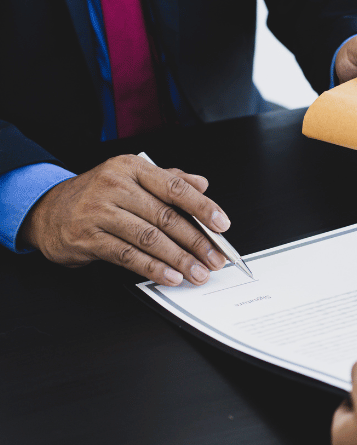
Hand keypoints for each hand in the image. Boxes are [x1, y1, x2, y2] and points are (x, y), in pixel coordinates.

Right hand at [20, 154, 230, 285]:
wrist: (48, 210)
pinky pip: (128, 256)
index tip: (221, 224)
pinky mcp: (89, 238)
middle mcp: (115, 186)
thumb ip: (169, 179)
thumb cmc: (97, 194)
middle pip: (165, 217)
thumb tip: (202, 184)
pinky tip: (170, 276)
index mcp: (131, 168)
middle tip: (215, 258)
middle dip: (196, 241)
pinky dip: (153, 268)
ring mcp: (100, 212)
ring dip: (179, 259)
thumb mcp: (132, 178)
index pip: (175, 187)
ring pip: (149, 238)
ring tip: (197, 272)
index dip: (202, 207)